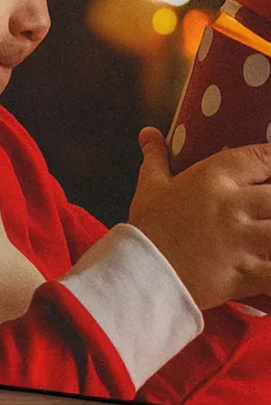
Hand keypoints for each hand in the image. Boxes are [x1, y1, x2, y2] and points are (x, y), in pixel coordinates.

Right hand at [128, 127, 270, 310]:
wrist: (144, 272)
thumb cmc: (150, 227)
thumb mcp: (150, 186)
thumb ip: (156, 156)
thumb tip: (149, 132)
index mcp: (213, 179)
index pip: (261, 158)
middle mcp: (234, 206)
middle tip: (267, 205)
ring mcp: (244, 240)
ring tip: (268, 232)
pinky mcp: (249, 272)